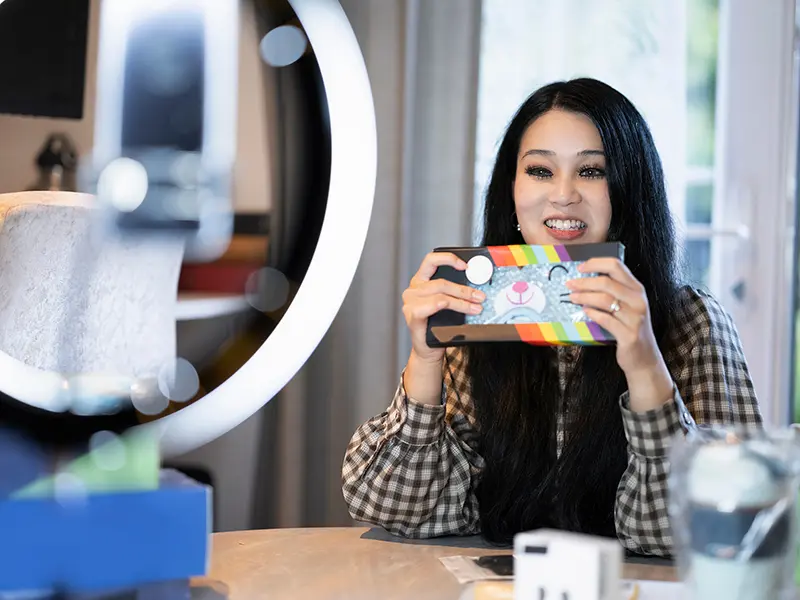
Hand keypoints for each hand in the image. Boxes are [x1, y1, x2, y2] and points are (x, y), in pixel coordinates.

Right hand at [402, 252, 485, 363]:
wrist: (428, 349)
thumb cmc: (437, 327)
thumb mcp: (446, 304)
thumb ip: (454, 292)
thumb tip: (475, 287)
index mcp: (420, 282)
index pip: (430, 261)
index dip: (448, 259)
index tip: (465, 266)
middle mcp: (413, 290)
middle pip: (441, 282)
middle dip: (464, 289)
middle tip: (479, 296)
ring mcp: (410, 303)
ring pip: (441, 296)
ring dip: (462, 301)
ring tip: (475, 307)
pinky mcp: (412, 316)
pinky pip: (434, 306)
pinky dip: (451, 307)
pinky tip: (461, 312)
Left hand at [566, 258, 672, 410]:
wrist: (644, 358)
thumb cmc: (629, 329)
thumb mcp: (626, 307)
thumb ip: (613, 292)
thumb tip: (585, 280)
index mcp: (637, 289)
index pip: (617, 266)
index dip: (596, 263)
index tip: (580, 267)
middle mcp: (638, 300)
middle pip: (607, 282)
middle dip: (584, 282)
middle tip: (569, 284)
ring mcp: (635, 318)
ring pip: (604, 300)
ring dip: (584, 297)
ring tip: (572, 298)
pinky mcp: (629, 334)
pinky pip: (606, 320)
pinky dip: (593, 314)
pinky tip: (585, 312)